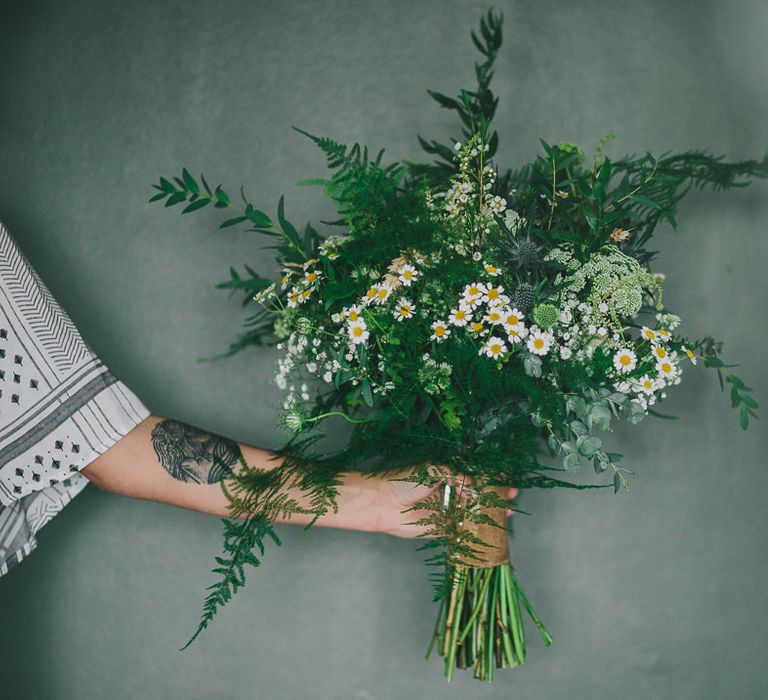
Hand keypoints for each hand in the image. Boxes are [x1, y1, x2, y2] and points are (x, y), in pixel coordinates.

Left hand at [374, 467, 519, 538]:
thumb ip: (455, 475)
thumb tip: (475, 484)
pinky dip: (475, 532)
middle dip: (494, 497)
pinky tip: (489, 531)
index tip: (505, 480)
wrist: (382, 503)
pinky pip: (461, 531)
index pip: (474, 477)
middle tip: (511, 497)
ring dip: (488, 515)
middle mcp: (449, 493)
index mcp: (447, 476)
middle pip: (477, 496)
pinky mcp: (441, 529)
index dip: (490, 479)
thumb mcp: (431, 470)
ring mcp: (446, 512)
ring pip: (472, 514)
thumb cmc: (402, 481)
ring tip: (506, 514)